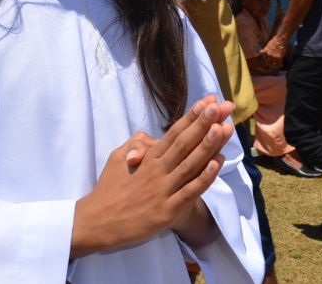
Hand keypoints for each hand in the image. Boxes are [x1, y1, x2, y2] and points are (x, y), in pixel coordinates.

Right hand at [70, 95, 234, 257]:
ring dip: (208, 145)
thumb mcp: (117, 158)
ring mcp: (163, 190)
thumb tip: (153, 139)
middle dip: (205, 123)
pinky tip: (217, 165)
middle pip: (185, 143)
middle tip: (223, 107)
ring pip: (190, 164)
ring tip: (223, 128)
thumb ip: (136, 145)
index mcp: (147, 157)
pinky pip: (189, 192)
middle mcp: (157, 170)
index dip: (192, 117)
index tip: (209, 102)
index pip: (173, 133)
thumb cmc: (109, 188)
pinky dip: (204, 178)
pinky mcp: (167, 211)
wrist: (98, 221)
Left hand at [261, 36, 286, 67]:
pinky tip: (281, 65)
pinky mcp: (279, 57)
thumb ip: (264, 49)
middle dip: (271, 65)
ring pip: (275, 64)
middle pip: (270, 63)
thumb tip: (261, 51)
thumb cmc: (274, 41)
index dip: (267, 62)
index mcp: (265, 52)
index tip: (269, 63)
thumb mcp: (267, 45)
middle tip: (273, 66)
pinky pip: (280, 63)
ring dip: (276, 66)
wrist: (280, 40)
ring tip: (277, 66)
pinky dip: (280, 65)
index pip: (265, 60)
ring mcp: (274, 57)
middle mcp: (269, 55)